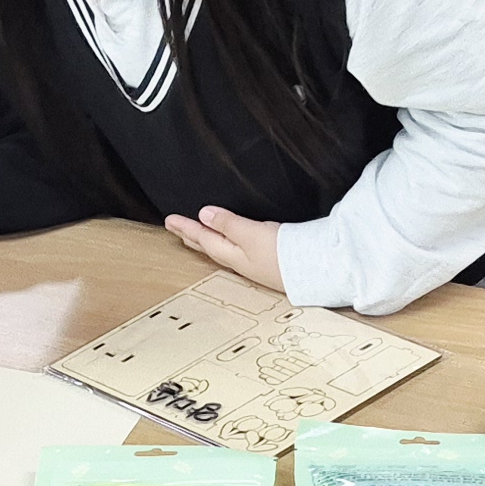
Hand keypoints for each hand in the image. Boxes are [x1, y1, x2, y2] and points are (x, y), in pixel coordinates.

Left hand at [164, 207, 286, 289]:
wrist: (315, 271)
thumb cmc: (284, 255)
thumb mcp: (250, 234)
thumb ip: (227, 224)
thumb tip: (204, 215)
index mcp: (231, 254)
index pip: (203, 238)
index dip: (186, 228)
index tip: (169, 221)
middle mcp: (239, 261)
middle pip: (209, 246)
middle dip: (191, 236)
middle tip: (176, 229)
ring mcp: (253, 263)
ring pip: (222, 249)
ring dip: (207, 240)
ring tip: (197, 235)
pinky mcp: (267, 261)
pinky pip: (237, 250)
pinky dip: (228, 243)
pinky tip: (232, 243)